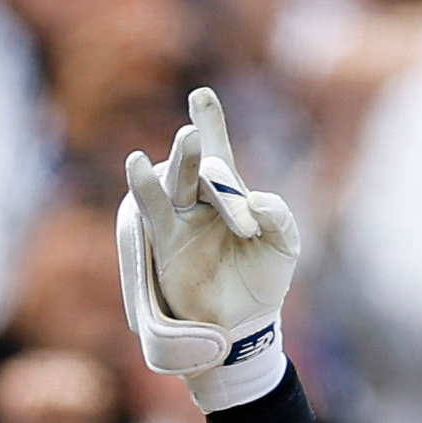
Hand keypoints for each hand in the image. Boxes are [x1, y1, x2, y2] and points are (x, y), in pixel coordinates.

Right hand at [119, 86, 298, 404]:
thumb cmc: (263, 282)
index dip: (210, 122)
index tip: (201, 95)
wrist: (241, 327)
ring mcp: (180, 219)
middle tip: (196, 131)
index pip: (220, 152)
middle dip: (197, 147)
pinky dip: (146, 187)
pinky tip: (137, 163)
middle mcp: (200, 201)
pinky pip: (154, 210)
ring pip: (175, 181)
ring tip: (188, 141)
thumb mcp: (284, 248)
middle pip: (196, 164)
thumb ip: (280, 219)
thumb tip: (257, 203)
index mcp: (230, 195)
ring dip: (180, 162)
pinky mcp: (165, 241)